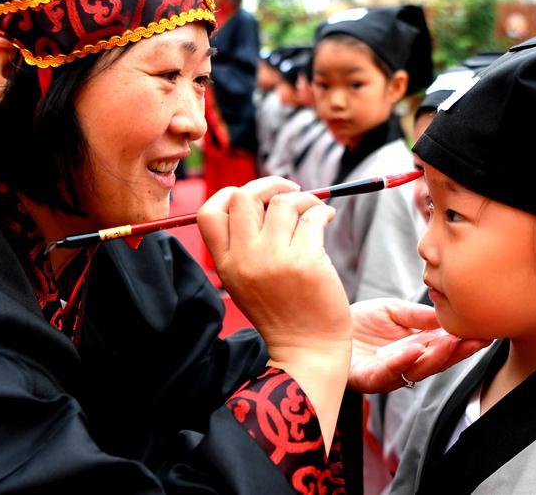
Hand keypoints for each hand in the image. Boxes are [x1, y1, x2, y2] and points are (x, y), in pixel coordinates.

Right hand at [198, 176, 351, 353]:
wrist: (307, 350)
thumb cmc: (282, 311)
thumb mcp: (246, 281)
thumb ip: (245, 244)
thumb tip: (265, 195)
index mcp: (226, 264)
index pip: (210, 212)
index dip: (230, 194)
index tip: (255, 197)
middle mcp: (245, 260)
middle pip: (245, 196)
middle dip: (270, 184)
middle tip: (290, 191)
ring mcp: (275, 260)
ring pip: (284, 202)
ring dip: (304, 199)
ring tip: (313, 210)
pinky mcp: (306, 261)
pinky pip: (313, 216)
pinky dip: (322, 211)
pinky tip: (326, 220)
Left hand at [348, 299, 490, 392]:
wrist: (325, 325)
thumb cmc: (359, 320)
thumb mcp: (392, 311)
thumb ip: (418, 315)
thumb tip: (447, 315)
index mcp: (414, 349)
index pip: (445, 347)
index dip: (465, 341)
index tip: (485, 332)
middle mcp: (404, 365)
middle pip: (437, 363)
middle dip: (459, 352)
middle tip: (478, 340)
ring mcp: (386, 374)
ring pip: (416, 371)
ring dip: (435, 357)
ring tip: (450, 343)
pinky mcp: (365, 378)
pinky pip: (385, 374)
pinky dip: (401, 363)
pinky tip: (413, 351)